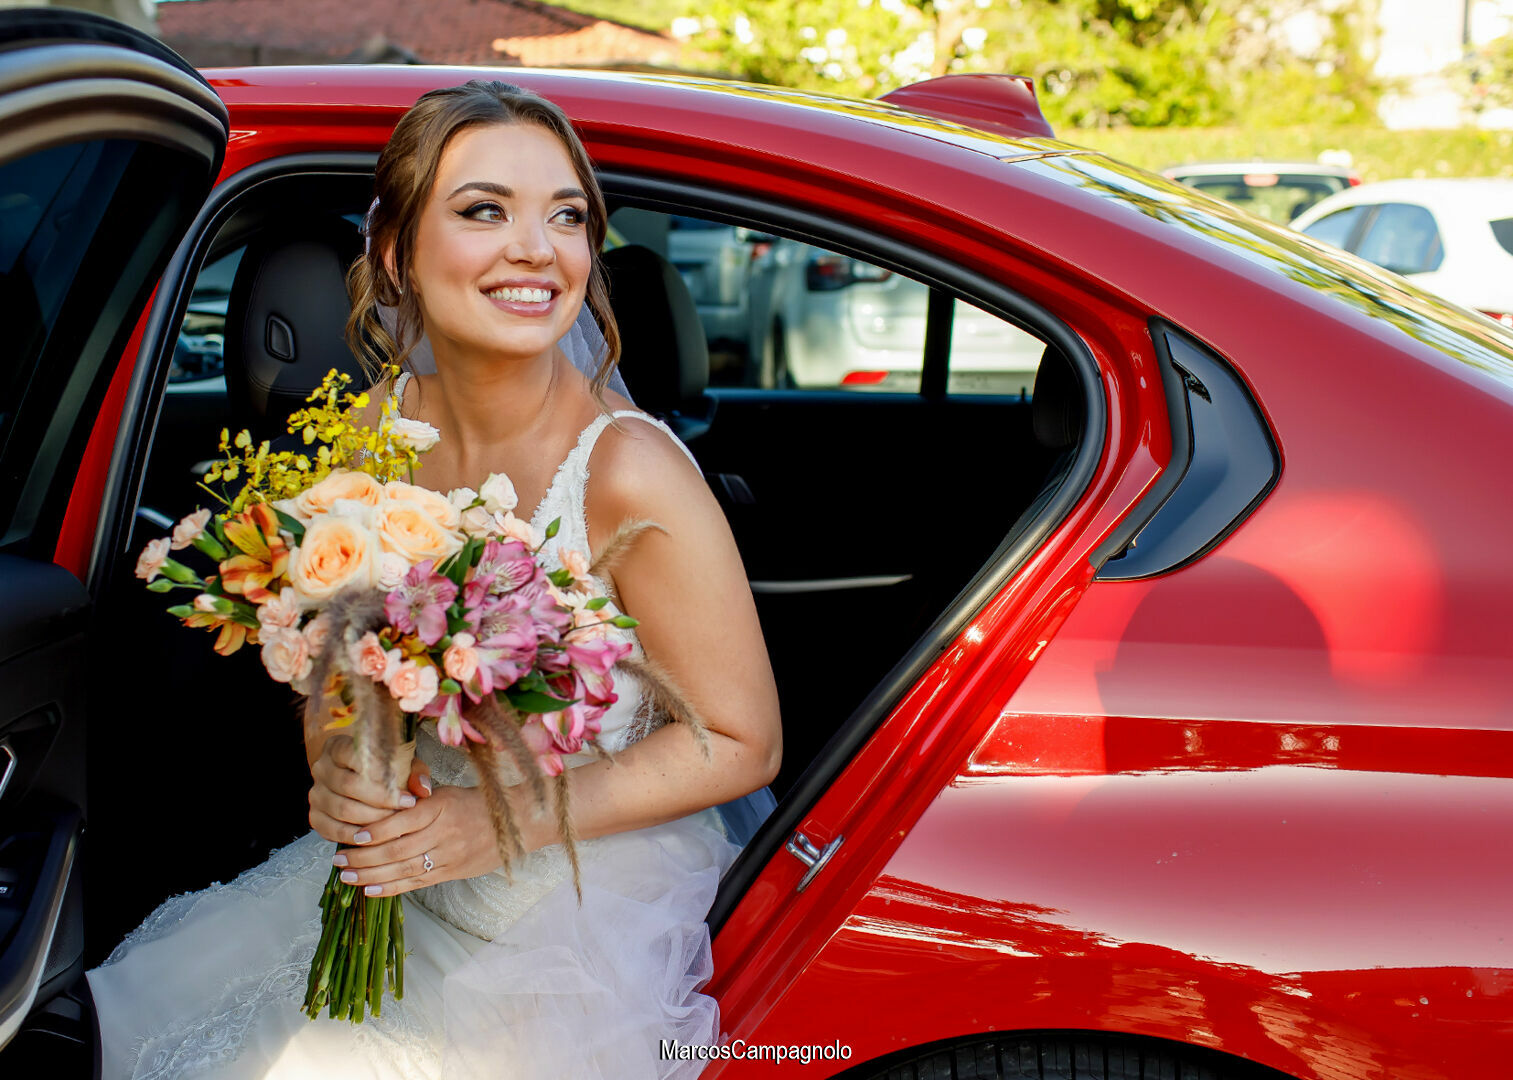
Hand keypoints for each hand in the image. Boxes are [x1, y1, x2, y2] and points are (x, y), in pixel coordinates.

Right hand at [308, 734, 433, 845]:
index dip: (383, 780)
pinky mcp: (314, 815)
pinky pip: (330, 829)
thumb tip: (423, 790)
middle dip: (379, 804)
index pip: (356, 758)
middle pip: (348, 786)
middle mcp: (322, 767)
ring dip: (369, 821)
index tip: (408, 798)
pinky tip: (372, 840)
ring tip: (393, 828)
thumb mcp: (403, 764)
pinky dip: (351, 836)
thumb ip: (414, 773)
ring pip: (341, 809)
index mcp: (339, 746)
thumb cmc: (386, 769)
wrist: (362, 779)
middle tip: (402, 815)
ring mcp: (315, 792)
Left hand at [331, 783, 523, 896]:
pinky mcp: (453, 872)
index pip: (402, 821)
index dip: (376, 831)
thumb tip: (379, 806)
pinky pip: (417, 882)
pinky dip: (392, 887)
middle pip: (398, 849)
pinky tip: (371, 889)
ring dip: (371, 875)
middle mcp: (444, 832)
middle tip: (338, 860)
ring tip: (347, 876)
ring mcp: (449, 855)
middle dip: (364, 857)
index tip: (352, 835)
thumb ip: (417, 800)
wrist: (517, 822)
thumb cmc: (476, 803)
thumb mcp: (447, 792)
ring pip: (404, 869)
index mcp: (442, 806)